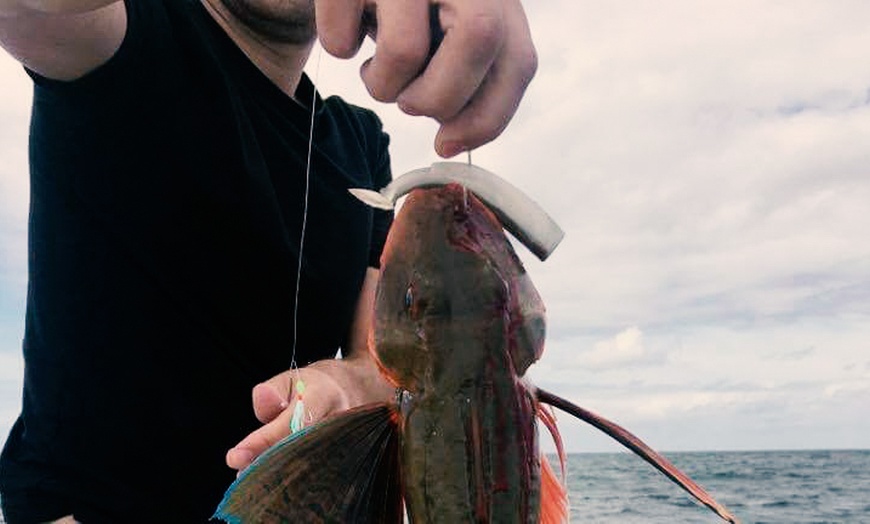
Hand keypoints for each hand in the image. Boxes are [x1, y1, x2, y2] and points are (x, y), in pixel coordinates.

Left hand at [225, 356, 394, 470]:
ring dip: (279, 473)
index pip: (293, 423)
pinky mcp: (344, 458)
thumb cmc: (311, 388)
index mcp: (325, 396)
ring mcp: (346, 442)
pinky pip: (317, 472)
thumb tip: (263, 400)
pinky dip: (294, 477)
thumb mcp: (290, 379)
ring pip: (310, 465)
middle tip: (240, 472)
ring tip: (251, 478)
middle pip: (302, 449)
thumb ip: (272, 390)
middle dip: (269, 463)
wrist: (346, 394)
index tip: (235, 456)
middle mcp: (340, 421)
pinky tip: (273, 480)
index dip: (264, 441)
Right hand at [315, 0, 537, 157]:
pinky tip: (347, 25)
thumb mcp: (446, 38)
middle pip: (480, 39)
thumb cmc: (404, 13)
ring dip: (382, 84)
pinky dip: (339, 44)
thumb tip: (453, 138)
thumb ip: (467, 80)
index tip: (449, 143)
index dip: (489, 116)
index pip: (519, 61)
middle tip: (409, 100)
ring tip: (375, 66)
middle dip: (439, 98)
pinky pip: (344, 37)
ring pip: (406, 49)